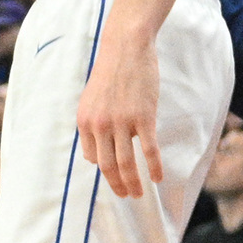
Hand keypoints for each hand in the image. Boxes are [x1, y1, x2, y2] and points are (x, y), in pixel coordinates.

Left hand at [76, 37, 162, 199]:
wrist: (126, 47)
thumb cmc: (112, 71)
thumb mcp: (92, 98)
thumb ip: (95, 121)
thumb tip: (102, 145)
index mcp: (84, 121)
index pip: (92, 156)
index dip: (104, 167)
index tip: (116, 172)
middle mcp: (99, 125)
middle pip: (107, 165)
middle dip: (117, 185)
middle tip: (127, 195)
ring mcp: (121, 122)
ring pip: (126, 163)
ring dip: (133, 183)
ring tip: (140, 195)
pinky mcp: (143, 117)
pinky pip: (148, 150)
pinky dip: (154, 167)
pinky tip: (158, 178)